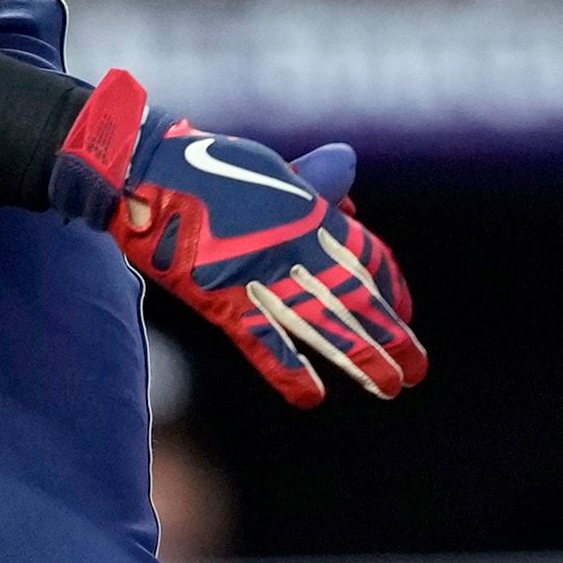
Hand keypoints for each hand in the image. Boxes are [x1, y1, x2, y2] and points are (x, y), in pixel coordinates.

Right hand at [52, 70, 425, 407]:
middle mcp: (297, 246)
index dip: (391, 287)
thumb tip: (350, 197)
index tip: (404, 311)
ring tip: (389, 386)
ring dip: (359, 358)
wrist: (148, 173)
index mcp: (311, 212)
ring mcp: (263, 274)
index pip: (366, 257)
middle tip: (414, 371)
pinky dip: (287, 369)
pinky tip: (311, 396)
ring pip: (323, 324)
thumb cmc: (210, 165)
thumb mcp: (273, 169)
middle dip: (390, 336)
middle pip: (356, 299)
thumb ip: (315, 185)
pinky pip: (263, 340)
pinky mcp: (224, 298)